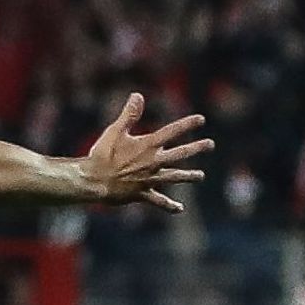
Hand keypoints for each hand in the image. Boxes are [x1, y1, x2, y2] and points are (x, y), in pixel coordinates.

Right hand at [76, 93, 210, 210]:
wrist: (94, 181)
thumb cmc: (102, 154)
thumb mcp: (115, 131)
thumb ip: (129, 114)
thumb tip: (138, 95)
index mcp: (147, 146)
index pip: (171, 132)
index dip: (187, 124)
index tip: (202, 119)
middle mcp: (153, 162)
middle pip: (180, 154)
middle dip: (196, 148)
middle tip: (211, 145)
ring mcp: (149, 179)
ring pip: (174, 177)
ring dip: (188, 176)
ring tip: (201, 176)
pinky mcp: (142, 194)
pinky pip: (158, 201)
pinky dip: (168, 205)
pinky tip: (179, 209)